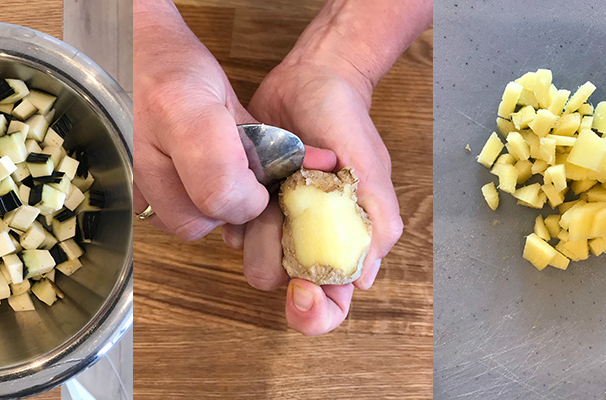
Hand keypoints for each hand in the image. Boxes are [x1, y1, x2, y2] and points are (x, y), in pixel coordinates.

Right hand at [131, 0, 268, 239]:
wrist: (129, 50)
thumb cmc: (178, 65)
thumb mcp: (230, 95)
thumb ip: (268, 139)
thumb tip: (319, 167)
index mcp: (178, 111)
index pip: (221, 191)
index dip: (250, 200)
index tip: (259, 187)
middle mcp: (141, 146)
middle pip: (195, 221)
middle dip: (224, 211)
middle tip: (235, 183)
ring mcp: (123, 168)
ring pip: (172, 224)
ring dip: (198, 212)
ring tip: (207, 178)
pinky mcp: (116, 180)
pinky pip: (151, 216)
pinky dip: (174, 207)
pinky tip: (183, 181)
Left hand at [233, 60, 404, 335]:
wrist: (313, 81)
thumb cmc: (349, 126)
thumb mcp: (372, 172)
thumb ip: (376, 224)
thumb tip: (362, 279)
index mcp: (342, 245)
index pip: (328, 306)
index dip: (315, 314)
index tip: (302, 291)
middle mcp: (305, 242)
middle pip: (278, 283)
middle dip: (277, 256)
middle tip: (288, 214)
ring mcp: (274, 222)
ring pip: (249, 255)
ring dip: (257, 227)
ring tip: (275, 187)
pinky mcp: (247, 201)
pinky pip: (229, 225)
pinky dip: (237, 209)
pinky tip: (256, 179)